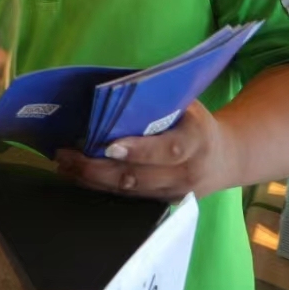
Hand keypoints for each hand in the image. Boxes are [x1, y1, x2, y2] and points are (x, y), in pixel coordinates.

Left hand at [54, 101, 237, 201]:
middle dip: (98, 168)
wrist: (224, 159)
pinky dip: (99, 187)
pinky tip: (77, 175)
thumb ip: (156, 100)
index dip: (138, 150)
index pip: (168, 150)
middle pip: (139, 177)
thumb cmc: (196, 123)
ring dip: (92, 179)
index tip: (109, 146)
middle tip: (67, 155)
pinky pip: (127, 198)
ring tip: (64, 164)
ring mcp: (174, 193)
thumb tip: (110, 85)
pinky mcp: (162, 204)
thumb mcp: (186, 105)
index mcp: (197, 141)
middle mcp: (187, 173)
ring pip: (128, 191)